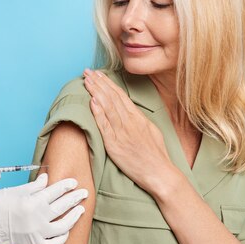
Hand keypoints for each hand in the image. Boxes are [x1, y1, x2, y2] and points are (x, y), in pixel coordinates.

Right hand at [0, 173, 87, 243]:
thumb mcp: (15, 191)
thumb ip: (35, 186)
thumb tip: (48, 177)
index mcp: (32, 202)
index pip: (56, 191)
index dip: (67, 186)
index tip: (74, 182)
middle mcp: (37, 218)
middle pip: (63, 206)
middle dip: (76, 198)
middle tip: (84, 193)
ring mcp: (36, 234)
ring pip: (64, 226)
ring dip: (74, 217)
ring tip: (80, 210)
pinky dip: (62, 238)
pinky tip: (66, 231)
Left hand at [83, 69, 174, 193]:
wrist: (159, 172)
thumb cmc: (156, 154)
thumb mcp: (151, 130)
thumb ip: (139, 119)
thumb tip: (131, 111)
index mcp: (138, 117)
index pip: (120, 96)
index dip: (108, 83)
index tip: (100, 74)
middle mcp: (129, 122)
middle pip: (111, 97)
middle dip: (98, 83)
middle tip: (88, 71)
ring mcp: (122, 132)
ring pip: (107, 107)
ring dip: (95, 92)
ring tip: (86, 80)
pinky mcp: (115, 144)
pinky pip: (104, 125)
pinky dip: (97, 112)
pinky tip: (91, 101)